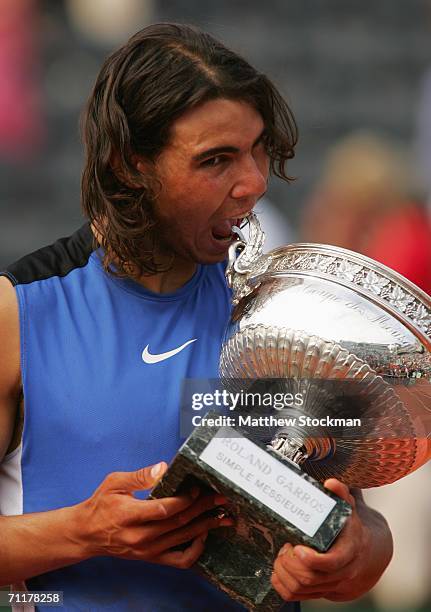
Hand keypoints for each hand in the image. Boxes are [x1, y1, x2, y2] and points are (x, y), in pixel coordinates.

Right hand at [77, 462, 232, 568]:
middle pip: (179, 523)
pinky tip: (204, 535)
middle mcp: (140, 536)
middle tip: (221, 498)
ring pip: (183, 539)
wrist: (87, 534)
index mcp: (129, 515)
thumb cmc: (101, 505)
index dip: (184, 499)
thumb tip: (162, 468)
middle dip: (203, 509)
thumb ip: (139, 476)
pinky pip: (180, 560)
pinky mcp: (151, 558)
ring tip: (222, 516)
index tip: (197, 488)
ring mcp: (147, 550)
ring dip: (206, 526)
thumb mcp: (114, 483)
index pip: (164, 509)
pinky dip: (196, 550)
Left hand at [271, 479, 372, 600]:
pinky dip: (282, 586)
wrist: (365, 554)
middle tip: (284, 547)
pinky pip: (297, 596)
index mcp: (349, 551)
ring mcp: (330, 585)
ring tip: (280, 556)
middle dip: (290, 564)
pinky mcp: (319, 592)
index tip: (296, 547)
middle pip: (311, 578)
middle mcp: (341, 572)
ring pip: (302, 589)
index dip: (313, 559)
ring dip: (284, 573)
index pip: (332, 562)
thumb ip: (341, 494)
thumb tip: (331, 483)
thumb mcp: (349, 508)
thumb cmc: (350, 527)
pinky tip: (277, 572)